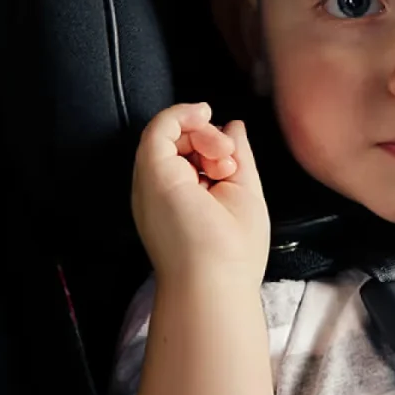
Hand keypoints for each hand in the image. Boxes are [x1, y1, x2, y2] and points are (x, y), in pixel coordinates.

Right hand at [131, 102, 270, 284]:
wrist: (216, 280)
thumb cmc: (233, 252)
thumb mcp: (244, 192)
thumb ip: (238, 156)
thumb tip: (233, 125)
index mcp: (183, 198)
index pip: (192, 156)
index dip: (214, 146)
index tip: (232, 163)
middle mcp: (163, 189)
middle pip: (181, 142)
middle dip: (211, 138)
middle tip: (228, 164)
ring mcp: (155, 181)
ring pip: (170, 131)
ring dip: (203, 133)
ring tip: (221, 161)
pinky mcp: (151, 172)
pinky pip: (158, 126)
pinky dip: (182, 113)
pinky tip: (203, 116)